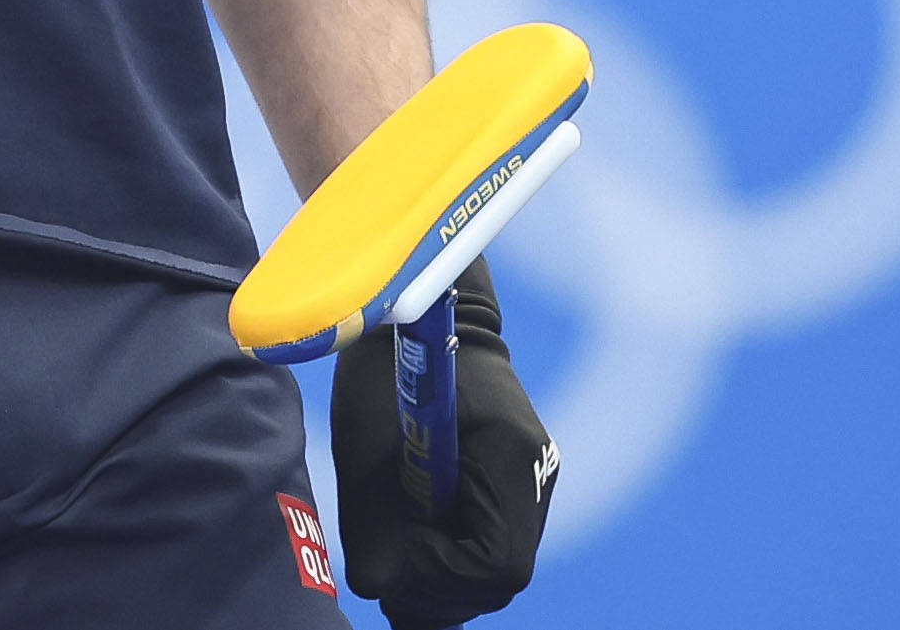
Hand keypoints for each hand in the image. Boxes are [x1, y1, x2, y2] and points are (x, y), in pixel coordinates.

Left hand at [330, 257, 555, 625]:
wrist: (422, 313)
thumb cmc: (387, 367)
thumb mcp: (364, 445)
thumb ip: (374, 525)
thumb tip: (382, 586)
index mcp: (510, 453)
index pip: (499, 563)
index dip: (443, 575)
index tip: (401, 550)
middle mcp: (535, 472)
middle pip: (502, 577)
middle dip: (440, 586)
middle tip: (391, 564)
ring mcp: (531, 479)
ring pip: (497, 570)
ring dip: (444, 579)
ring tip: (398, 552)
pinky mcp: (514, 483)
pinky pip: (490, 547)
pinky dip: (451, 563)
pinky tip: (414, 544)